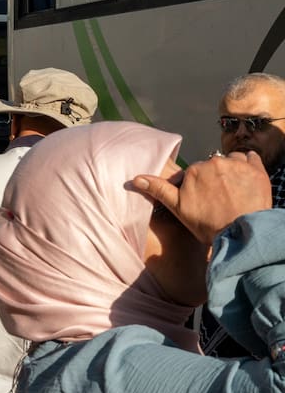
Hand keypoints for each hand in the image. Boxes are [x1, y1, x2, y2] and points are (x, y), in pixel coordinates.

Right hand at [133, 151, 271, 242]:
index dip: (199, 186)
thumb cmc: (209, 224)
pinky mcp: (256, 169)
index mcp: (194, 170)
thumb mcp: (179, 209)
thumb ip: (159, 190)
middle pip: (213, 166)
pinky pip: (251, 158)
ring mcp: (236, 164)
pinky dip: (249, 165)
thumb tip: (136, 179)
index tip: (206, 200)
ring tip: (235, 190)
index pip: (195, 172)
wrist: (241, 233)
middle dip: (216, 177)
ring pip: (231, 160)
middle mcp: (214, 162)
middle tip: (221, 198)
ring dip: (232, 170)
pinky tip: (247, 181)